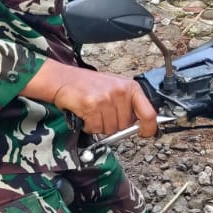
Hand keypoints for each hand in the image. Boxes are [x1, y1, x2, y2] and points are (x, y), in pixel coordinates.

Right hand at [27, 62, 157, 137]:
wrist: (63, 79)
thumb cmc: (88, 84)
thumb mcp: (115, 88)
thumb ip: (128, 103)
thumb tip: (139, 124)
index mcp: (130, 87)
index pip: (149, 113)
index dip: (149, 128)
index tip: (144, 133)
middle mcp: (120, 92)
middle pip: (125, 126)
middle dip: (114, 125)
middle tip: (103, 114)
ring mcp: (106, 98)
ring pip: (110, 129)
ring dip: (100, 126)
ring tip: (93, 112)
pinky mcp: (92, 105)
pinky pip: (95, 128)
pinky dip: (89, 126)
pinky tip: (85, 114)